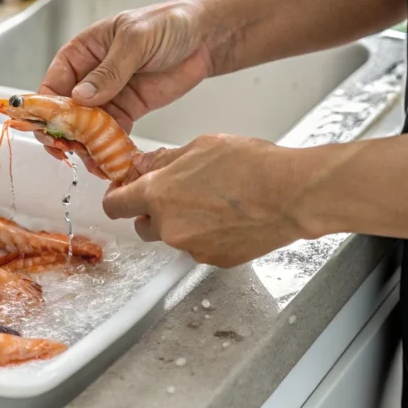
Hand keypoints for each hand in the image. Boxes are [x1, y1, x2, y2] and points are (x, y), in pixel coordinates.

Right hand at [36, 0, 217, 175]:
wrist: (204, 37)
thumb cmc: (166, 24)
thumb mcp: (134, 40)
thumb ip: (109, 71)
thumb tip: (80, 97)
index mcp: (80, 54)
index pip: (52, 86)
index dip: (46, 111)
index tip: (50, 130)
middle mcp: (88, 77)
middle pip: (65, 112)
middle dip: (64, 135)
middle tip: (69, 152)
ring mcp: (108, 96)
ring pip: (86, 129)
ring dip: (85, 148)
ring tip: (92, 163)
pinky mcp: (128, 111)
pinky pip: (111, 135)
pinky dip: (109, 150)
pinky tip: (109, 162)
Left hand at [102, 135, 310, 266]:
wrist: (292, 194)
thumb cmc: (252, 166)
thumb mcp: (200, 146)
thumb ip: (163, 160)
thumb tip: (143, 165)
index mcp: (158, 194)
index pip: (116, 206)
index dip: (117, 198)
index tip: (122, 193)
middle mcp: (169, 227)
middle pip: (142, 225)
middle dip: (152, 211)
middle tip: (174, 192)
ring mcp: (192, 248)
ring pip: (172, 237)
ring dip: (180, 222)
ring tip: (210, 201)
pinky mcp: (215, 260)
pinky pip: (198, 247)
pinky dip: (205, 235)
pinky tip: (226, 216)